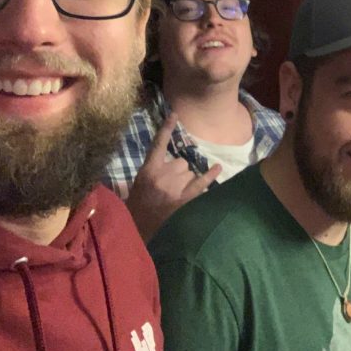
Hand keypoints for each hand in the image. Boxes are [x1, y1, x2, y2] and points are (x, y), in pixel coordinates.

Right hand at [126, 114, 222, 241]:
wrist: (137, 236)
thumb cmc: (133, 214)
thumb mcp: (133, 191)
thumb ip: (146, 176)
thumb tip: (158, 167)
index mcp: (146, 172)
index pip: (157, 145)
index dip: (166, 129)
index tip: (175, 114)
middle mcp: (163, 175)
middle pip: (180, 162)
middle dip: (178, 171)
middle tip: (169, 186)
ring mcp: (176, 187)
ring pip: (189, 172)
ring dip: (186, 179)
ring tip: (175, 195)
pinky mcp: (186, 199)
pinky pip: (201, 183)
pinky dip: (210, 175)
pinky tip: (218, 167)